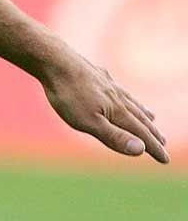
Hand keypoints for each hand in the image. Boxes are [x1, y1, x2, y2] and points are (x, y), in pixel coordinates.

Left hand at [42, 51, 168, 162]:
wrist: (54, 60)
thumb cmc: (68, 94)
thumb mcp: (88, 122)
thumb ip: (114, 136)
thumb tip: (141, 149)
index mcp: (118, 112)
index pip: (141, 134)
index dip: (154, 148)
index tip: (166, 160)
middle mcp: (117, 98)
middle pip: (140, 118)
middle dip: (152, 133)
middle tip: (163, 143)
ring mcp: (107, 85)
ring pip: (130, 102)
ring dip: (142, 113)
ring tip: (151, 118)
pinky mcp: (95, 75)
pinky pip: (115, 87)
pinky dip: (124, 94)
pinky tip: (119, 90)